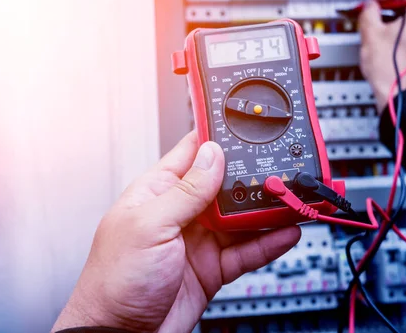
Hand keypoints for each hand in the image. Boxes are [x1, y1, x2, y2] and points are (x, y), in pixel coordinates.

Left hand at [52, 131, 300, 332]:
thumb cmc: (114, 281)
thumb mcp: (150, 226)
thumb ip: (186, 191)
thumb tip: (212, 155)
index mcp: (159, 193)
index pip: (192, 154)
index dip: (217, 138)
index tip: (243, 124)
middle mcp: (182, 213)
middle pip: (226, 186)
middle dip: (252, 177)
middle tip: (281, 170)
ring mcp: (200, 241)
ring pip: (242, 218)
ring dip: (267, 210)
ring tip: (291, 200)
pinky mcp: (214, 268)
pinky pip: (248, 250)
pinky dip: (269, 243)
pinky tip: (286, 233)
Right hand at [358, 0, 405, 114]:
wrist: (397, 93)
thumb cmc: (389, 67)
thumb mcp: (370, 32)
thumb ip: (369, 11)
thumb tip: (370, 5)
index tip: (375, 1)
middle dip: (389, 5)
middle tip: (373, 12)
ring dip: (393, 18)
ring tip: (377, 27)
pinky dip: (400, 31)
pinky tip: (385, 40)